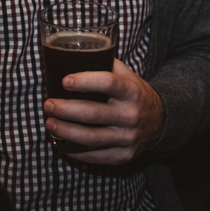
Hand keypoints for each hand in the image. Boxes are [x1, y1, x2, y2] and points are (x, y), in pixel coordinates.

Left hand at [42, 59, 164, 165]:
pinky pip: (95, 156)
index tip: (64, 81)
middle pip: (93, 114)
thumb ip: (106, 64)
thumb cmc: (135, 94)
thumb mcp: (127, 76)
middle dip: (65, 109)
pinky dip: (74, 151)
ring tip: (49, 123)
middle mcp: (131, 115)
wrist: (161, 122)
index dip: (84, 81)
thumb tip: (74, 54)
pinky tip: (60, 142)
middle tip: (48, 105)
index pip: (108, 83)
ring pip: (90, 138)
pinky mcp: (124, 156)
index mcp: (132, 91)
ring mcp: (128, 138)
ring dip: (65, 131)